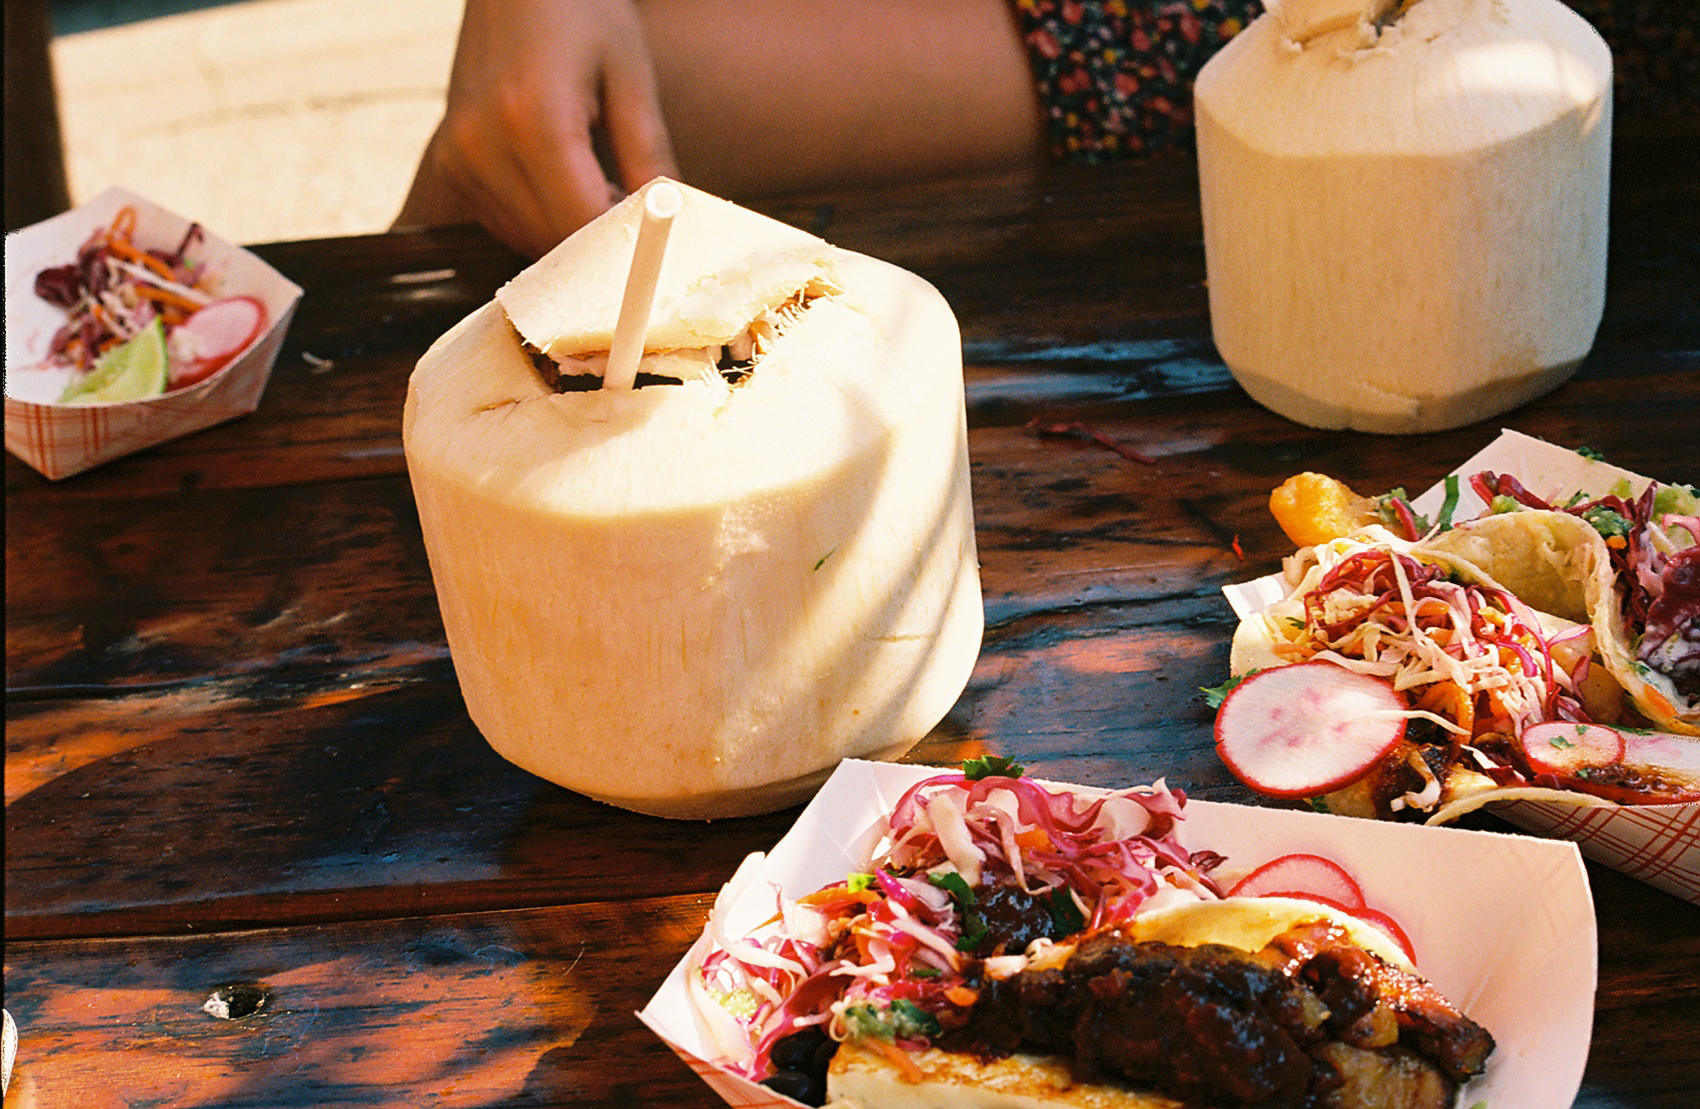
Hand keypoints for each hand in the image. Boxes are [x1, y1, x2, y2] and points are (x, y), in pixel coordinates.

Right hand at [397, 0, 679, 256]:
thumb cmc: (580, 13)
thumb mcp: (630, 74)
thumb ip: (648, 154)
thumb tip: (669, 222)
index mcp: (531, 118)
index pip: (583, 221)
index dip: (625, 238)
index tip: (655, 232)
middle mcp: (481, 145)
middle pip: (554, 238)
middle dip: (600, 237)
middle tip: (632, 205)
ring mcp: (458, 159)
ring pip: (528, 240)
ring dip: (570, 232)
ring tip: (599, 183)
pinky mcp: (450, 166)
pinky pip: (504, 224)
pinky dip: (541, 220)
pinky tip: (565, 183)